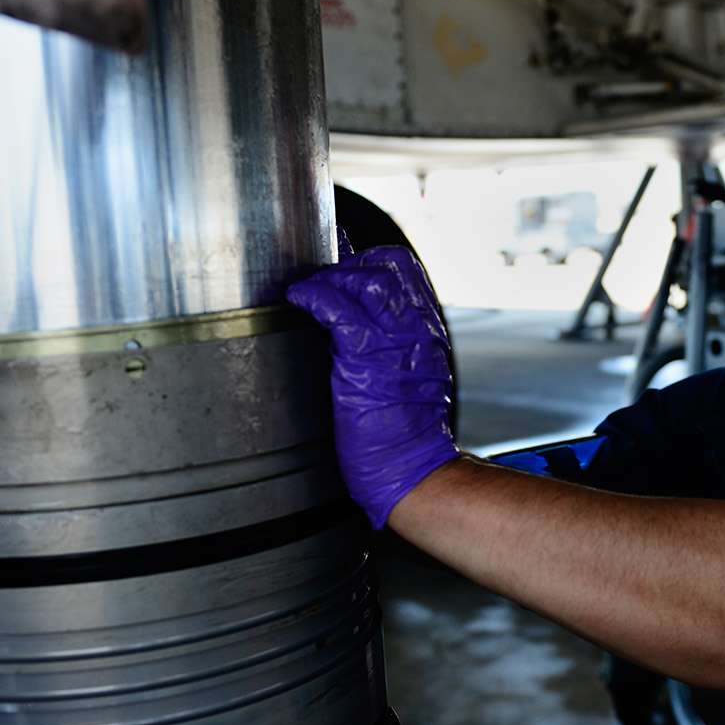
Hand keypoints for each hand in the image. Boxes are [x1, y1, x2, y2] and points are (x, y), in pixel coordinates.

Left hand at [287, 245, 459, 528]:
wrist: (411, 470)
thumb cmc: (402, 434)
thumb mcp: (410, 374)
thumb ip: (391, 343)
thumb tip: (354, 320)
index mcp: (426, 329)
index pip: (401, 267)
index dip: (366, 256)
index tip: (339, 253)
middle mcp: (416, 328)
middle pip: (385, 263)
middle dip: (348, 262)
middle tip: (320, 277)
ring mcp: (394, 342)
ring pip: (365, 279)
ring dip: (330, 277)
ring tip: (309, 292)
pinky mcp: (366, 361)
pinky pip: (339, 310)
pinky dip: (314, 296)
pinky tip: (298, 298)